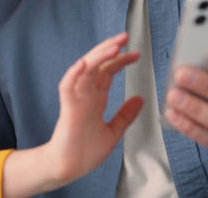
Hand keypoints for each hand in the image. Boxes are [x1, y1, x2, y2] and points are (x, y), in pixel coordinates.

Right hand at [46, 33, 142, 183]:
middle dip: (110, 49)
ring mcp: (76, 99)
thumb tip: (139, 100)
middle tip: (125, 38)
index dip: (120, 61)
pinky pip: (68, 87)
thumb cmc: (85, 151)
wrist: (69, 168)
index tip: (135, 54)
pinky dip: (74, 74)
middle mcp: (85, 95)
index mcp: (95, 98)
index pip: (107, 72)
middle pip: (97, 65)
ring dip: (98, 56)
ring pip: (84, 70)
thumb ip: (125, 115)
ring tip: (112, 46)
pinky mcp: (68, 108)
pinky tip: (84, 64)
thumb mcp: (114, 131)